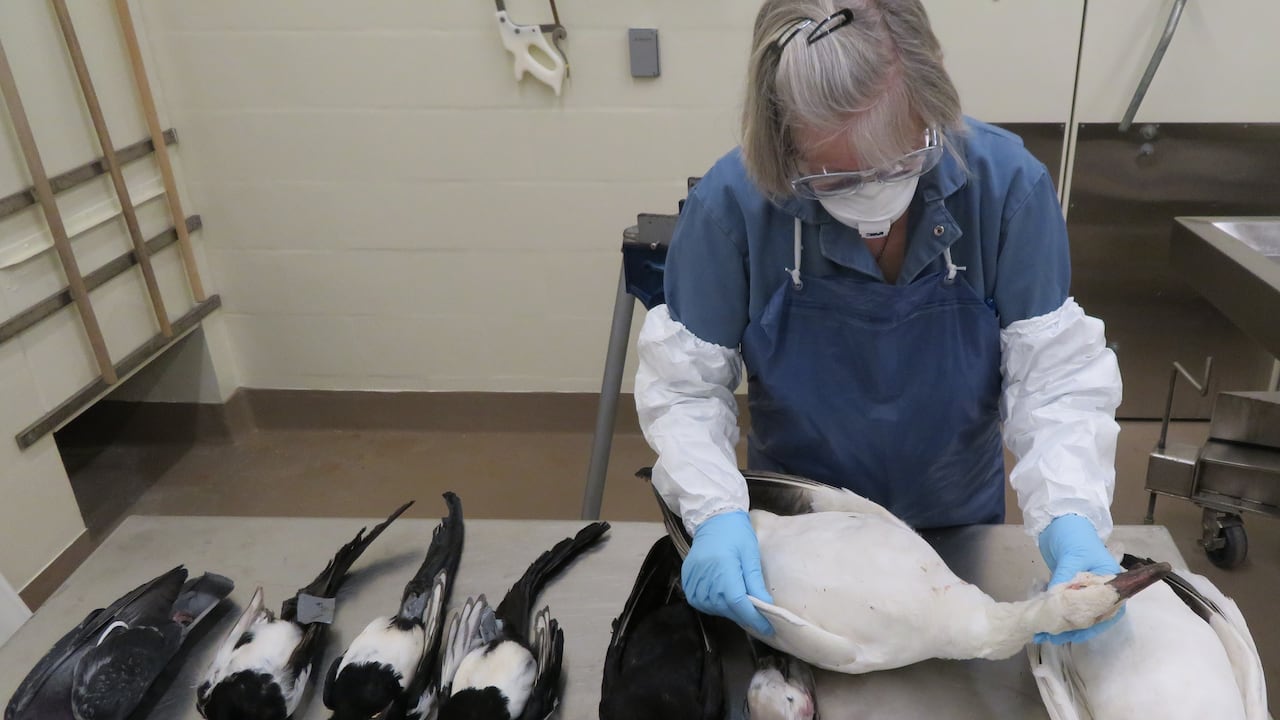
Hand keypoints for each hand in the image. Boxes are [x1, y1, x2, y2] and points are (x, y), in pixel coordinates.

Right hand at [682, 510, 774, 635]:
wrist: (713, 519)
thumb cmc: (736, 534)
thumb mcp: (750, 555)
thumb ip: (755, 582)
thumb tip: (766, 606)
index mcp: (723, 568)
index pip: (738, 602)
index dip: (753, 618)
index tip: (767, 628)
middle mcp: (705, 576)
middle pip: (725, 607)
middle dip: (743, 615)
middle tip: (757, 617)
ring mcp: (693, 579)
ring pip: (712, 607)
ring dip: (728, 611)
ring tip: (739, 606)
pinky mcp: (687, 579)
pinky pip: (699, 601)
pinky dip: (712, 605)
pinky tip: (722, 599)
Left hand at [1036, 513, 1124, 644]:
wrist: (1059, 521)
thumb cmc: (1074, 535)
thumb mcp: (1072, 558)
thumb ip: (1065, 581)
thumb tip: (1055, 605)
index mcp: (1112, 582)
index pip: (1107, 612)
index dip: (1092, 626)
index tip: (1073, 634)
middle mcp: (1102, 589)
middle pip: (1093, 617)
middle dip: (1074, 628)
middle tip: (1051, 636)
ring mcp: (1086, 589)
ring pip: (1078, 613)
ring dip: (1063, 623)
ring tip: (1044, 632)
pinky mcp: (1070, 587)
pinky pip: (1066, 605)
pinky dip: (1056, 613)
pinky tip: (1043, 620)